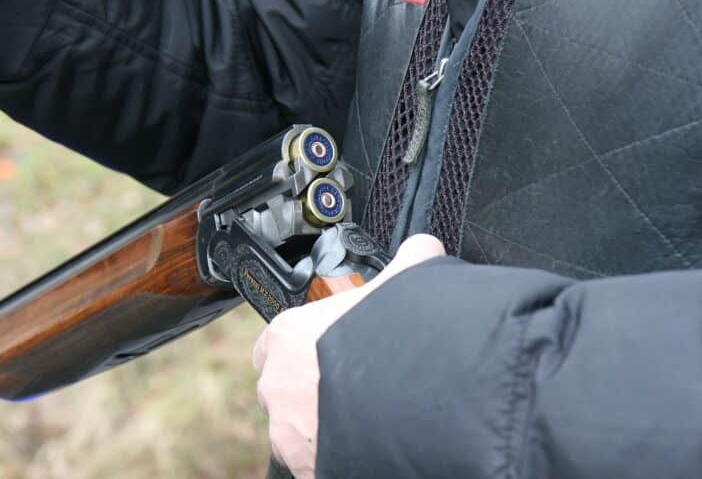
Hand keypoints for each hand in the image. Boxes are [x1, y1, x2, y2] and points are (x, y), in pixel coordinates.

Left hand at [252, 234, 446, 477]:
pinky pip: (311, 462)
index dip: (302, 346)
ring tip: (363, 419)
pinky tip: (365, 442)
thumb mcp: (404, 286)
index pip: (276, 341)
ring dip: (320, 426)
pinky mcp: (303, 468)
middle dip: (312, 389)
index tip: (328, 351)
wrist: (411, 408)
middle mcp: (277, 383)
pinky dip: (332, 456)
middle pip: (284, 387)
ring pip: (294, 429)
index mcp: (287, 336)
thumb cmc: (398, 342)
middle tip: (353, 387)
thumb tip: (424, 246)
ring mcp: (286, 430)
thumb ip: (407, 263)